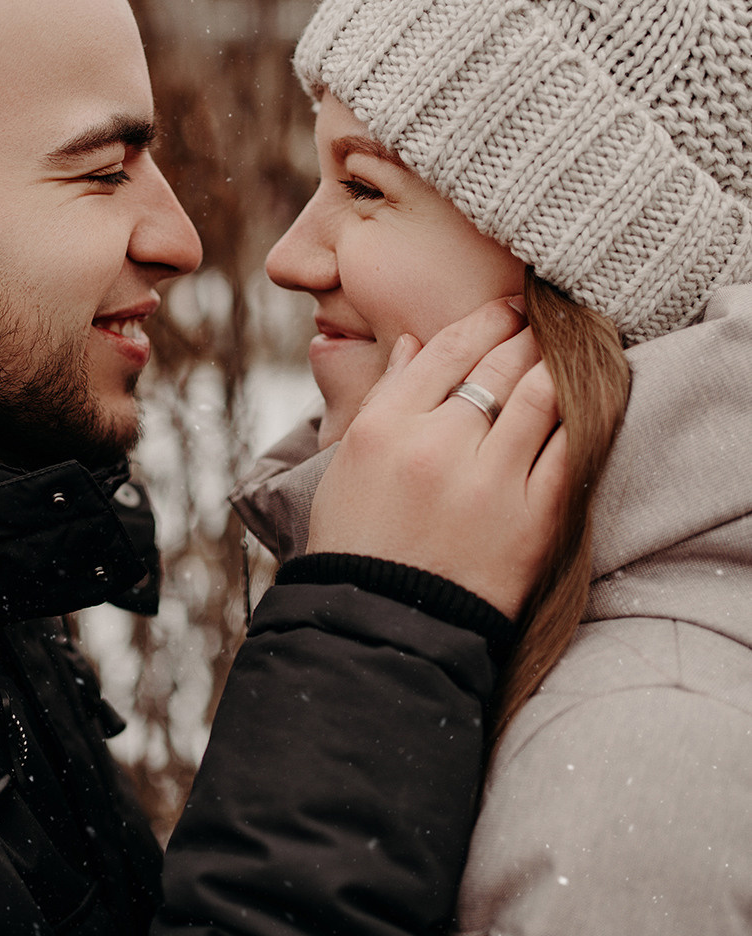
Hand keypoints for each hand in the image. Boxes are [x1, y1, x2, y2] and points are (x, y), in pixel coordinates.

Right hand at [306, 298, 566, 619]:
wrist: (384, 627)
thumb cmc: (360, 544)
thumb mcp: (350, 464)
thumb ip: (384, 397)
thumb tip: (411, 344)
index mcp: (385, 427)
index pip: (447, 348)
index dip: (486, 319)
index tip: (508, 308)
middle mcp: (436, 446)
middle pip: (497, 364)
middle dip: (527, 334)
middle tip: (545, 322)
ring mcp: (487, 482)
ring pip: (540, 395)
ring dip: (558, 365)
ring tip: (567, 354)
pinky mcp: (531, 518)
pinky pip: (568, 448)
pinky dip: (579, 418)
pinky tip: (585, 405)